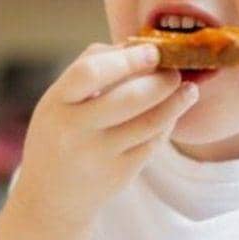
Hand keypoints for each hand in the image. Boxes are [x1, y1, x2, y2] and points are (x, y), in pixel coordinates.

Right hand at [12, 42, 198, 226]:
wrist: (50, 194)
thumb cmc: (59, 131)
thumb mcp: (60, 98)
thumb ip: (93, 66)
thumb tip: (136, 45)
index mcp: (57, 103)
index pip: (90, 73)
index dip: (127, 60)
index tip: (153, 51)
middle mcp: (74, 130)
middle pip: (129, 99)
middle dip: (161, 81)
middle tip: (176, 71)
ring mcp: (98, 155)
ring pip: (149, 123)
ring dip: (175, 103)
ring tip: (188, 90)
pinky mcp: (119, 175)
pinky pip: (152, 144)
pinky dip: (167, 124)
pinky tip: (172, 113)